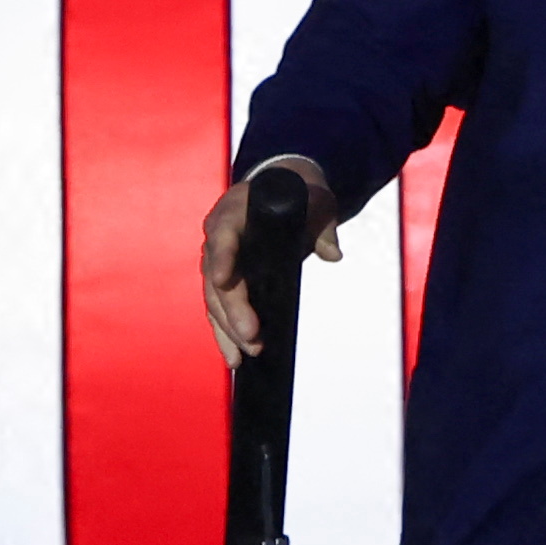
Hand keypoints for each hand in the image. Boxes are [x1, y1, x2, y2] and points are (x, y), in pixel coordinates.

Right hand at [197, 161, 340, 363]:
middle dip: (232, 310)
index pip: (223, 234)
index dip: (222, 257)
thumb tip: (332, 252)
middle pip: (216, 277)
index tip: (223, 280)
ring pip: (213, 299)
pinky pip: (219, 307)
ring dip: (226, 329)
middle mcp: (218, 235)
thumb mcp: (318, 202)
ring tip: (242, 356)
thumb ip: (324, 227)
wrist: (286, 187)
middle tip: (251, 337)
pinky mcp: (224, 278)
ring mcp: (217, 258)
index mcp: (236, 211)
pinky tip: (235, 355)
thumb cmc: (299, 193)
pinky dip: (225, 332)